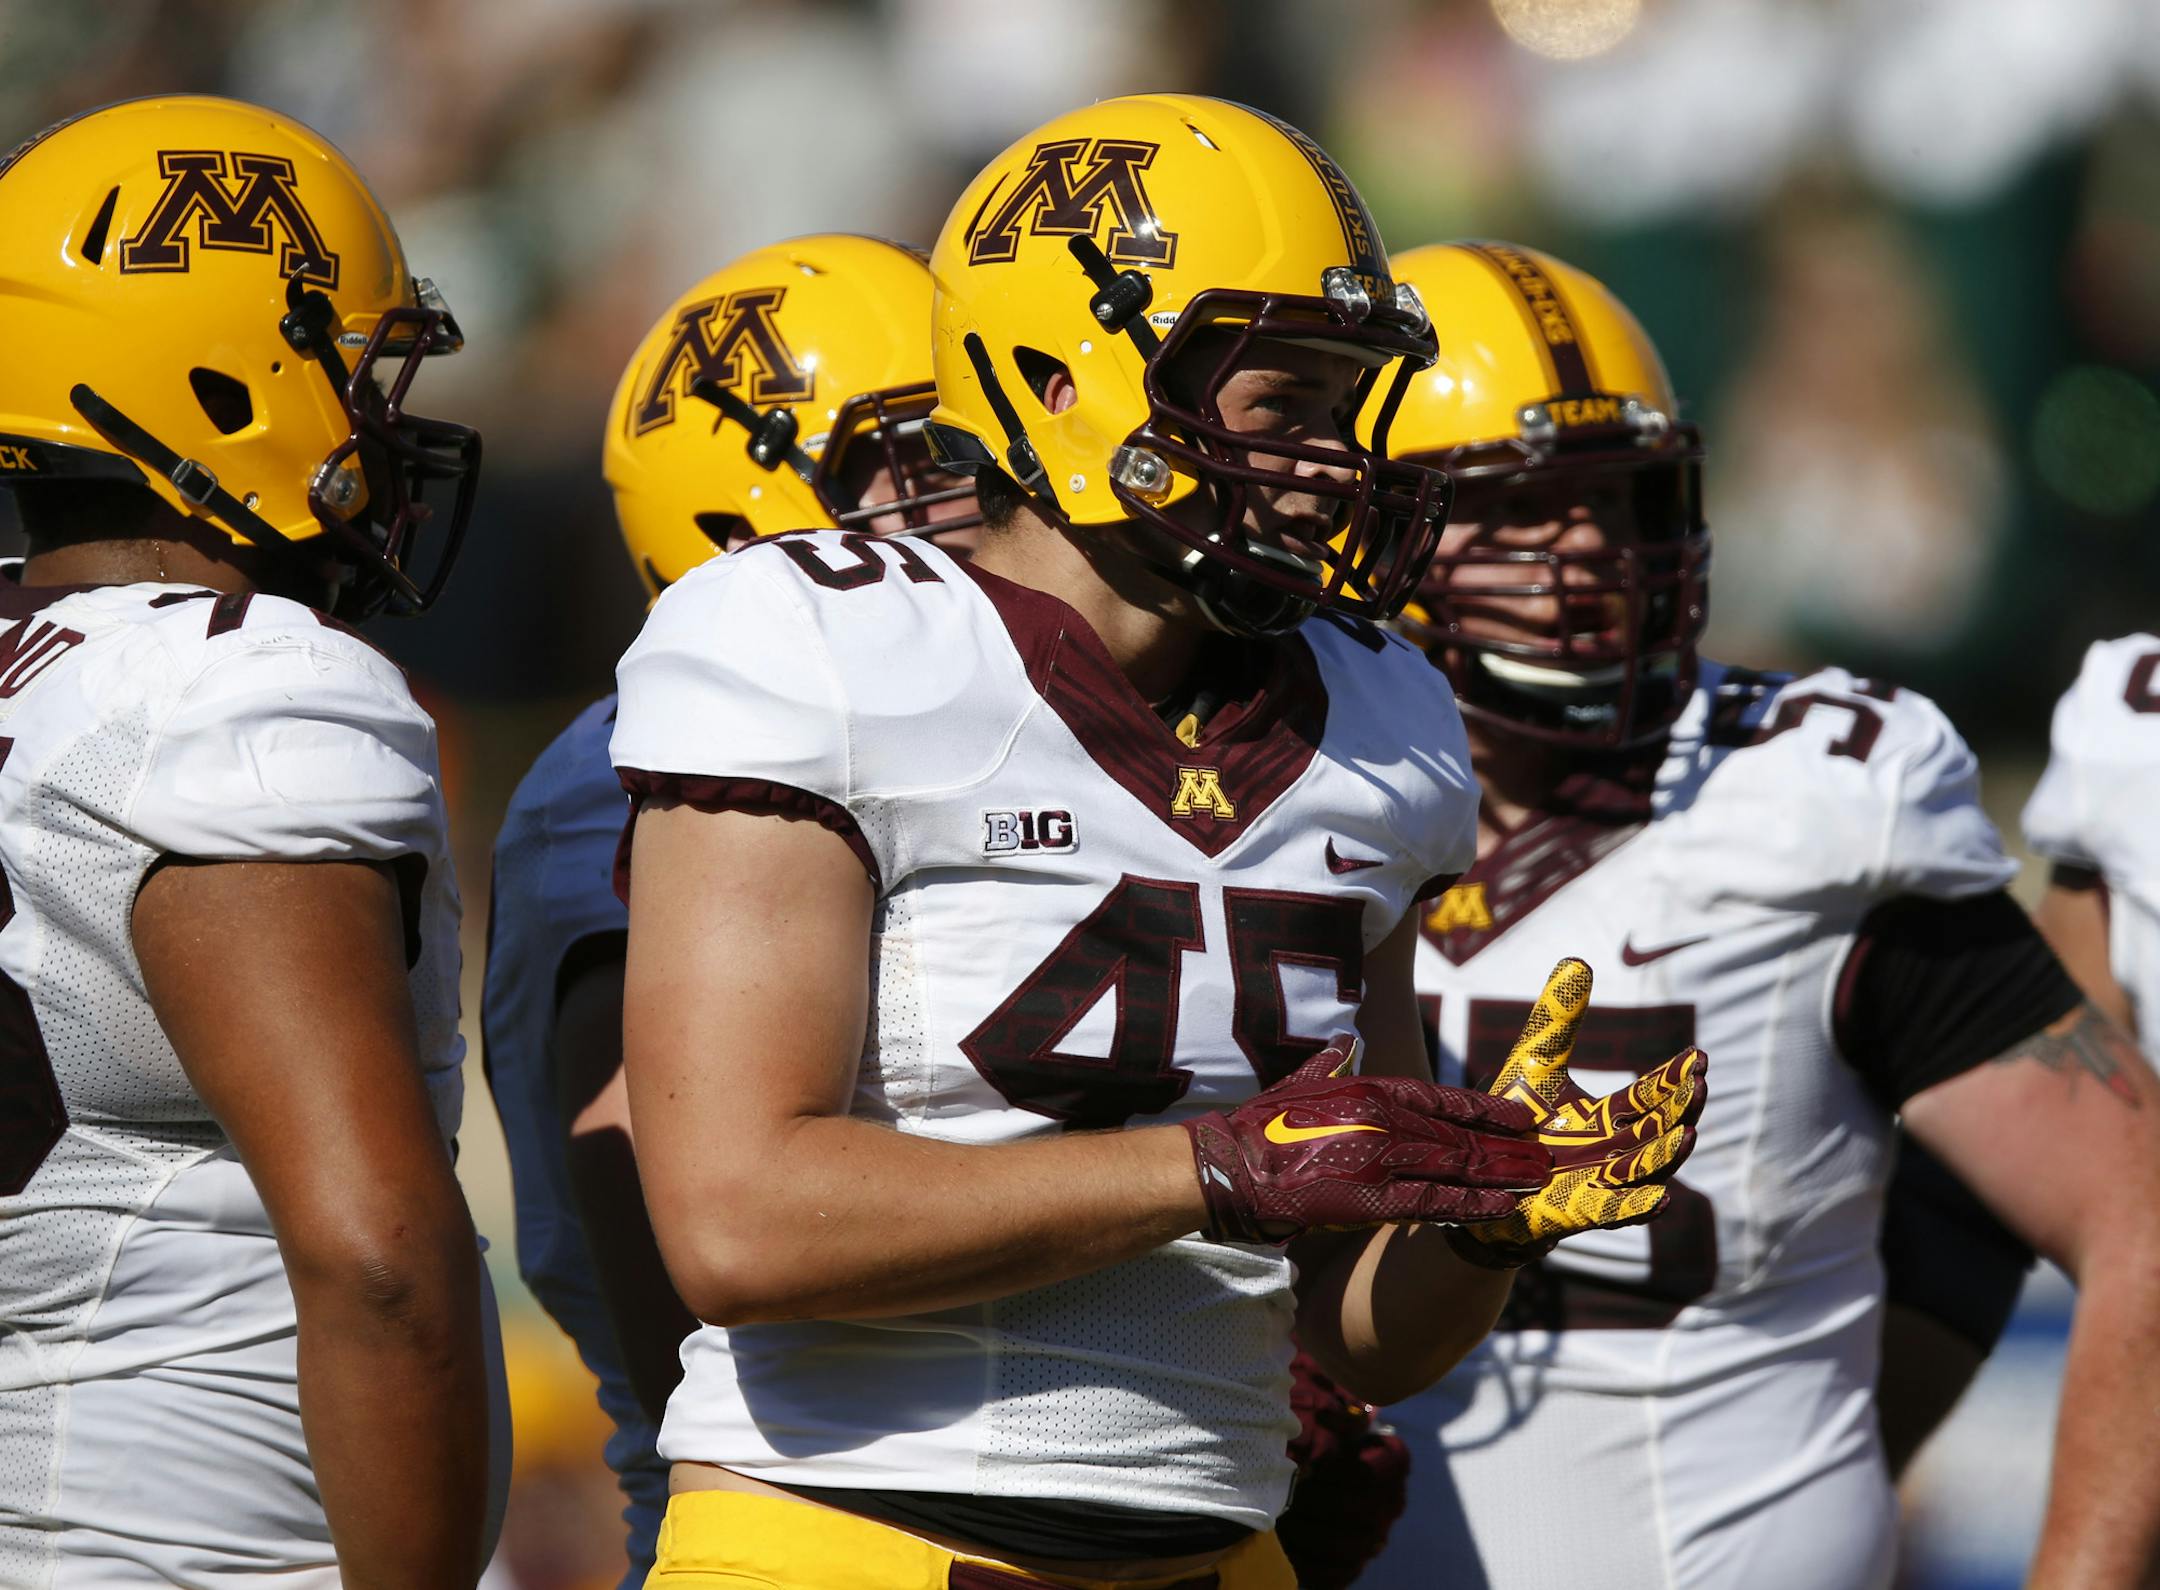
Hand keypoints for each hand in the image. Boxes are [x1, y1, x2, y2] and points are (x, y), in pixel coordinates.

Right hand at [1183, 1037, 1550, 1244]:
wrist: (1228, 1168)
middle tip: (1543, 1153)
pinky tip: (1503, 1207)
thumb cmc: (1256, 1128)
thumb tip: (1346, 1040)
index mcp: (1368, 1089)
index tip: (1519, 1115)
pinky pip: (1435, 1204)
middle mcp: (1383, 1119)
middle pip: (1458, 1134)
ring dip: (1500, 1173)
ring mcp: (1381, 1158)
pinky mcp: (1372, 1198)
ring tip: (1536, 1179)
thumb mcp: (1299, 1082)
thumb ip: (1331, 1063)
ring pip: (1455, 1166)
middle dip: (1505, 1145)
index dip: (1484, 1109)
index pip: (1440, 1098)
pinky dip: (1472, 1205)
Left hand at [1448, 958, 1706, 1269]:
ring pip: (1645, 1171)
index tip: (1700, 1056)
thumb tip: (1578, 960)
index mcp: (1608, 1117)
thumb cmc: (1513, 1122)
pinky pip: (1612, 1212)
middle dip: (1683, 1110)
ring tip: (1690, 1134)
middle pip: (1659, 1131)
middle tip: (1702, 1085)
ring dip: (1668, 1154)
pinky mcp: (1574, 1211)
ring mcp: (1597, 1183)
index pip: (1652, 1095)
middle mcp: (1612, 1151)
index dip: (1675, 1078)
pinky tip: (1661, 1199)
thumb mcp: (1534, 1063)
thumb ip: (1559, 1020)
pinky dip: (1637, 1206)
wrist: (1475, 1176)